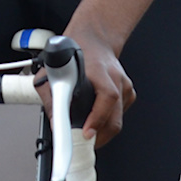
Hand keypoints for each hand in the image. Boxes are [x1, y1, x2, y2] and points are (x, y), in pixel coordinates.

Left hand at [65, 27, 134, 146]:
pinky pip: (122, 114)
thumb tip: (55, 122)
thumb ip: (51, 96)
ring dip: (104, 130)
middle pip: (115, 116)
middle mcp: (115, 76)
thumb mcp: (53, 70)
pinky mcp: (129, 90)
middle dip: (100, 135)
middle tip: (84, 142)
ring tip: (89, 134)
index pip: (106, 96)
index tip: (87, 132)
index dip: (97, 118)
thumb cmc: (75, 50)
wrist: (94, 37)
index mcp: (98, 69)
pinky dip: (110, 121)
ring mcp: (124, 84)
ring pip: (119, 118)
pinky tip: (99, 120)